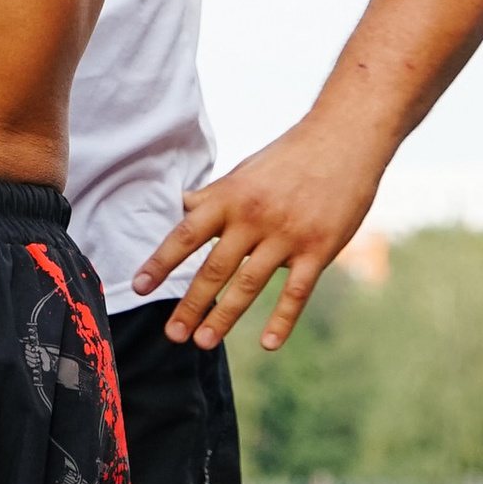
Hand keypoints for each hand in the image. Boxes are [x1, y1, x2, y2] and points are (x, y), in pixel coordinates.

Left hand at [129, 110, 390, 353]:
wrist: (343, 139)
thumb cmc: (288, 157)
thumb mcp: (244, 172)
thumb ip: (214, 196)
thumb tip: (182, 206)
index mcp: (230, 197)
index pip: (187, 234)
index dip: (161, 262)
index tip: (139, 286)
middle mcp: (254, 217)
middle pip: (215, 268)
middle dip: (191, 303)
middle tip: (171, 334)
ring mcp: (287, 234)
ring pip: (250, 284)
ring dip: (224, 316)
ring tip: (203, 342)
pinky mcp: (319, 249)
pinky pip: (297, 292)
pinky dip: (282, 320)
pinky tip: (268, 344)